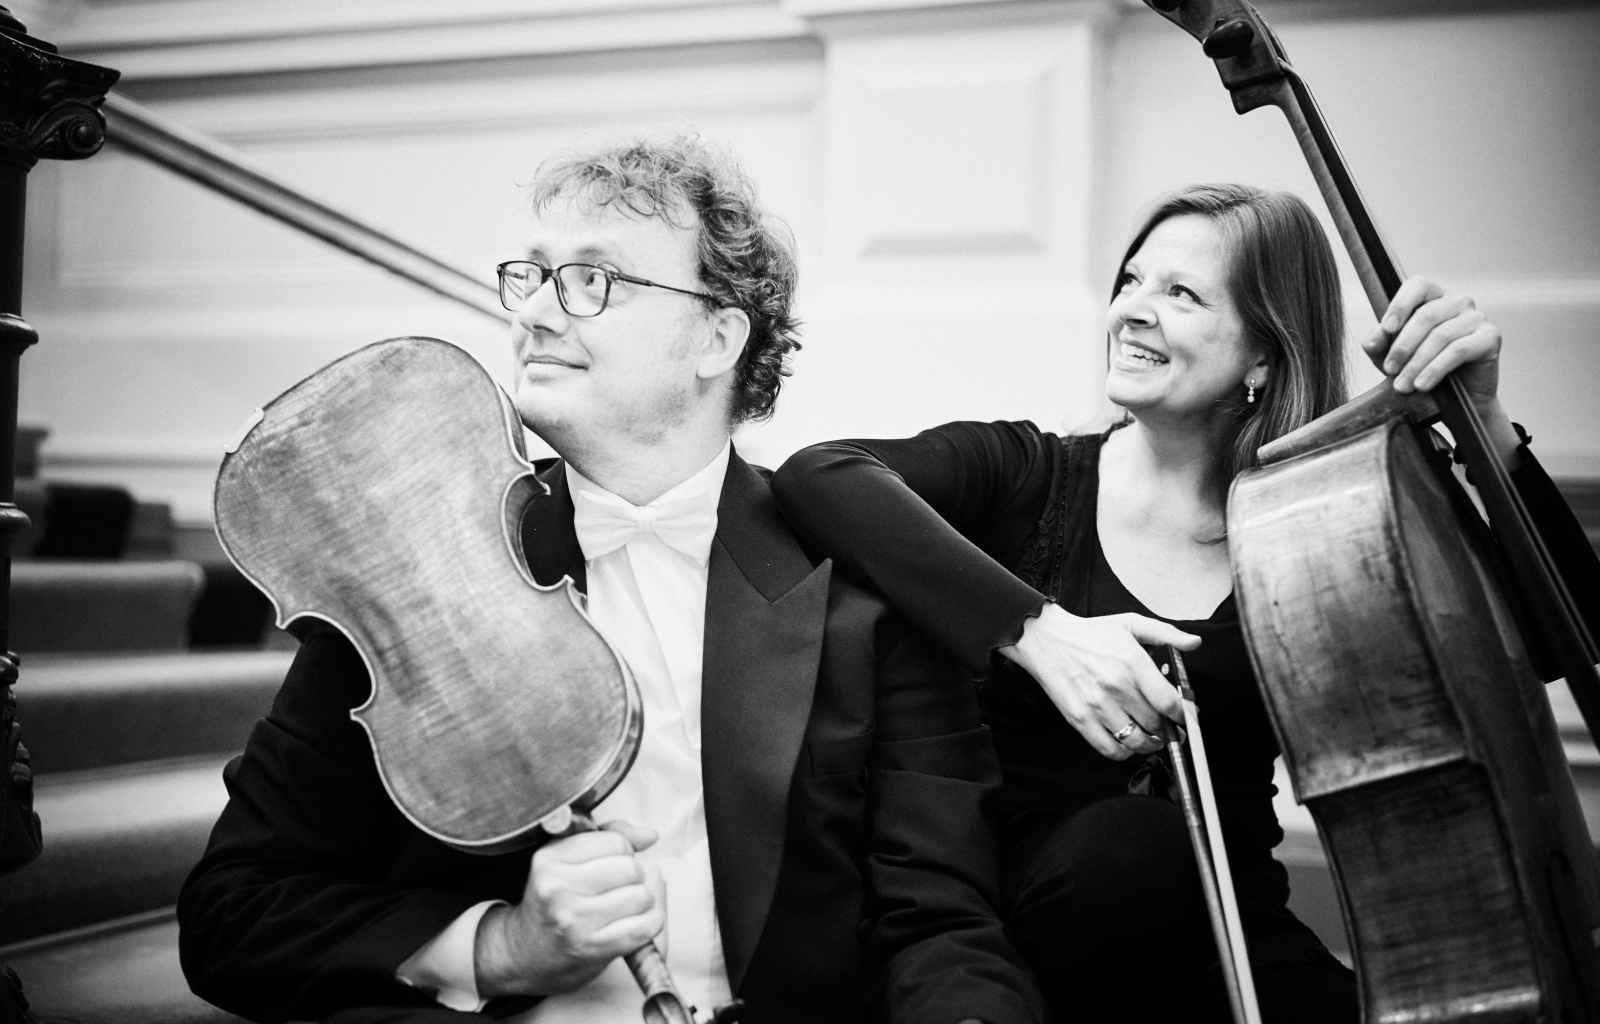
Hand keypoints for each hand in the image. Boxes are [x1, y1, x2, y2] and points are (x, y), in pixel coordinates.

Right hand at [474, 819, 661, 996]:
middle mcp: (558, 888)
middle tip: (618, 888)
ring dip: (642, 902)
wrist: (525, 953)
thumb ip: (610, 836)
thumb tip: (651, 836)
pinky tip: (636, 924)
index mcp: (550, 859)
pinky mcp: (590, 949)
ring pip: (641, 897)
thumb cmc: (555, 900)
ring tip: (624, 907)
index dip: (622, 852)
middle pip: (631, 868)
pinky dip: (650, 924)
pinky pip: (643, 928)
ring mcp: (574, 921)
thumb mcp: (569, 858)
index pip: (616, 842)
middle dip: (634, 877)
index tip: (610, 865)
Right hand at [1000, 604, 1199, 760]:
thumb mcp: (1130, 624)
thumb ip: (1166, 633)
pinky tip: (1128, 743)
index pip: (1169, 702)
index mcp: (1132, 662)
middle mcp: (1117, 686)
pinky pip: (1111, 750)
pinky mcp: (1080, 719)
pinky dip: (1125, 753)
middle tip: (1170, 728)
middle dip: (1168, 729)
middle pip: (1156, 724)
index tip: (1186, 718)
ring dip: (1149, 744)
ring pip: (1137, 741)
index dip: (1184, 716)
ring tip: (1152, 738)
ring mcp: (1097, 705)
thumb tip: (1194, 643)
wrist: (1046, 640)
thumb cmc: (1089, 634)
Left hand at [1362, 276, 1517, 460]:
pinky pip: (1459, 350)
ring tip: (1402, 386)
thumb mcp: (1392, 358)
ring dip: (1416, 363)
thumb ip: (1379, 344)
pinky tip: (1422, 385)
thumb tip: (1372, 337)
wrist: (1454, 403)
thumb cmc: (1421, 372)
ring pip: (1441, 335)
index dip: (1401, 304)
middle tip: (1389, 370)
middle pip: (1427, 314)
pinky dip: (1435, 369)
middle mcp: (1457, 302)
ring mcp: (1476, 317)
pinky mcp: (1490, 337)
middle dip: (1403, 345)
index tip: (1386, 328)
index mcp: (1432, 298)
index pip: (1418, 285)